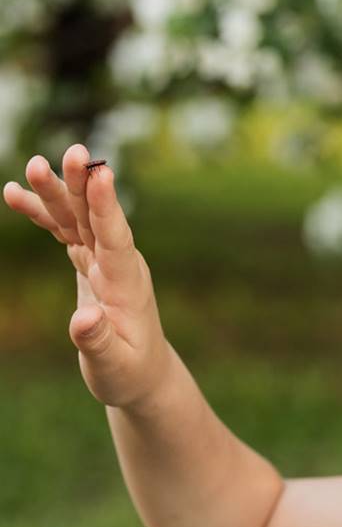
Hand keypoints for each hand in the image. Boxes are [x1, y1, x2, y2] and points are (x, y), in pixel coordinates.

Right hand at [3, 144, 171, 409]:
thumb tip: (84, 320)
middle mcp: (118, 265)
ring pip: (78, 219)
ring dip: (57, 193)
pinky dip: (43, 215)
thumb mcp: (112, 365)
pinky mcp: (91, 265)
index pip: (117, 239)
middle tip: (74, 152)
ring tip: (33, 165)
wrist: (141, 374)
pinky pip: (65, 232)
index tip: (103, 174)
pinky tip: (15, 194)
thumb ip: (97, 341)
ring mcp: (104, 262)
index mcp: (127, 284)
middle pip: (97, 218)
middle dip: (83, 186)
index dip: (108, 207)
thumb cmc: (129, 373)